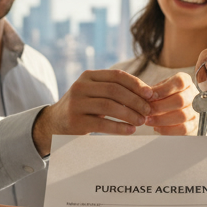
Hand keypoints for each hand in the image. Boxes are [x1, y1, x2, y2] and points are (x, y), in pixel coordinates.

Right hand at [32, 70, 154, 154]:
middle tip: (148, 110)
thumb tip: (148, 93)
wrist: (55, 123)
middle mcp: (80, 86)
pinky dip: (119, 127)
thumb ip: (115, 90)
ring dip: (129, 114)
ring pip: (109, 106)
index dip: (136, 84)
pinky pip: (102, 124)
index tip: (151, 94)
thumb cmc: (84, 107)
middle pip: (114, 90)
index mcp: (88, 76)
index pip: (117, 76)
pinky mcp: (75, 121)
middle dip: (135, 100)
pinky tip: (130, 130)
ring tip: (142, 121)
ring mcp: (76, 104)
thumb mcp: (95, 93)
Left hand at [145, 72, 198, 135]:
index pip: (179, 82)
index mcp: (186, 82)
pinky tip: (156, 128)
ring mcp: (197, 112)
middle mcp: (195, 95)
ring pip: (181, 116)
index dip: (163, 89)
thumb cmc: (166, 98)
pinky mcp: (195, 126)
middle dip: (160, 106)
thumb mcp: (160, 90)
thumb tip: (145, 95)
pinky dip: (167, 129)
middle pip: (180, 100)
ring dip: (161, 119)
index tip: (149, 96)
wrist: (178, 111)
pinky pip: (182, 129)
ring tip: (148, 120)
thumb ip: (154, 91)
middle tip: (146, 111)